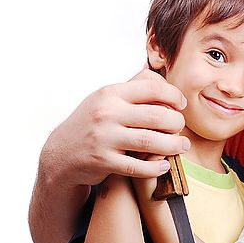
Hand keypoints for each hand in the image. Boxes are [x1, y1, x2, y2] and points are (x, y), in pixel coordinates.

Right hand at [44, 65, 188, 185]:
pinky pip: (138, 166)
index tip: (180, 105)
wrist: (61, 153)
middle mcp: (107, 113)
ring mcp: (104, 138)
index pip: (152, 88)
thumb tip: (160, 76)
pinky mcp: (103, 161)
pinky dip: (156, 167)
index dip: (174, 96)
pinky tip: (164, 164)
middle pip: (157, 116)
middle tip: (181, 128)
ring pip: (151, 141)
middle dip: (177, 123)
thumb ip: (133, 87)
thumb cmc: (93, 123)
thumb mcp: (106, 99)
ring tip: (182, 146)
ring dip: (173, 145)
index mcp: (111, 94)